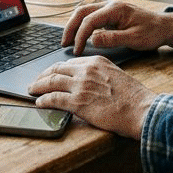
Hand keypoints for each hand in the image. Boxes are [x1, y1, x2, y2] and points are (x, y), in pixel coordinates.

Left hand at [28, 56, 155, 137]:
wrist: (141, 109)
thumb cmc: (133, 97)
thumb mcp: (116, 76)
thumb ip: (100, 75)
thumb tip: (90, 83)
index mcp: (96, 62)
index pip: (69, 63)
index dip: (57, 69)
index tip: (51, 74)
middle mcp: (86, 70)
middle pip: (56, 69)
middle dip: (43, 75)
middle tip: (36, 81)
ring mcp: (81, 86)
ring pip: (51, 82)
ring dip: (38, 86)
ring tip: (32, 90)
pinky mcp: (78, 102)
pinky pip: (54, 99)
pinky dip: (43, 100)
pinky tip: (39, 102)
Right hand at [63, 0, 172, 55]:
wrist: (165, 27)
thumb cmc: (152, 32)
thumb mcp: (134, 38)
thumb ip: (113, 39)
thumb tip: (92, 40)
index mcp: (115, 9)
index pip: (89, 20)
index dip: (80, 36)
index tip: (77, 50)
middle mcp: (110, 5)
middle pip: (82, 12)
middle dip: (70, 27)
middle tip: (64, 43)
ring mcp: (109, 9)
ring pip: (84, 13)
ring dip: (74, 25)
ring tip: (68, 40)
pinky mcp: (110, 15)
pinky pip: (91, 17)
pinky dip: (82, 25)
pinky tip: (79, 36)